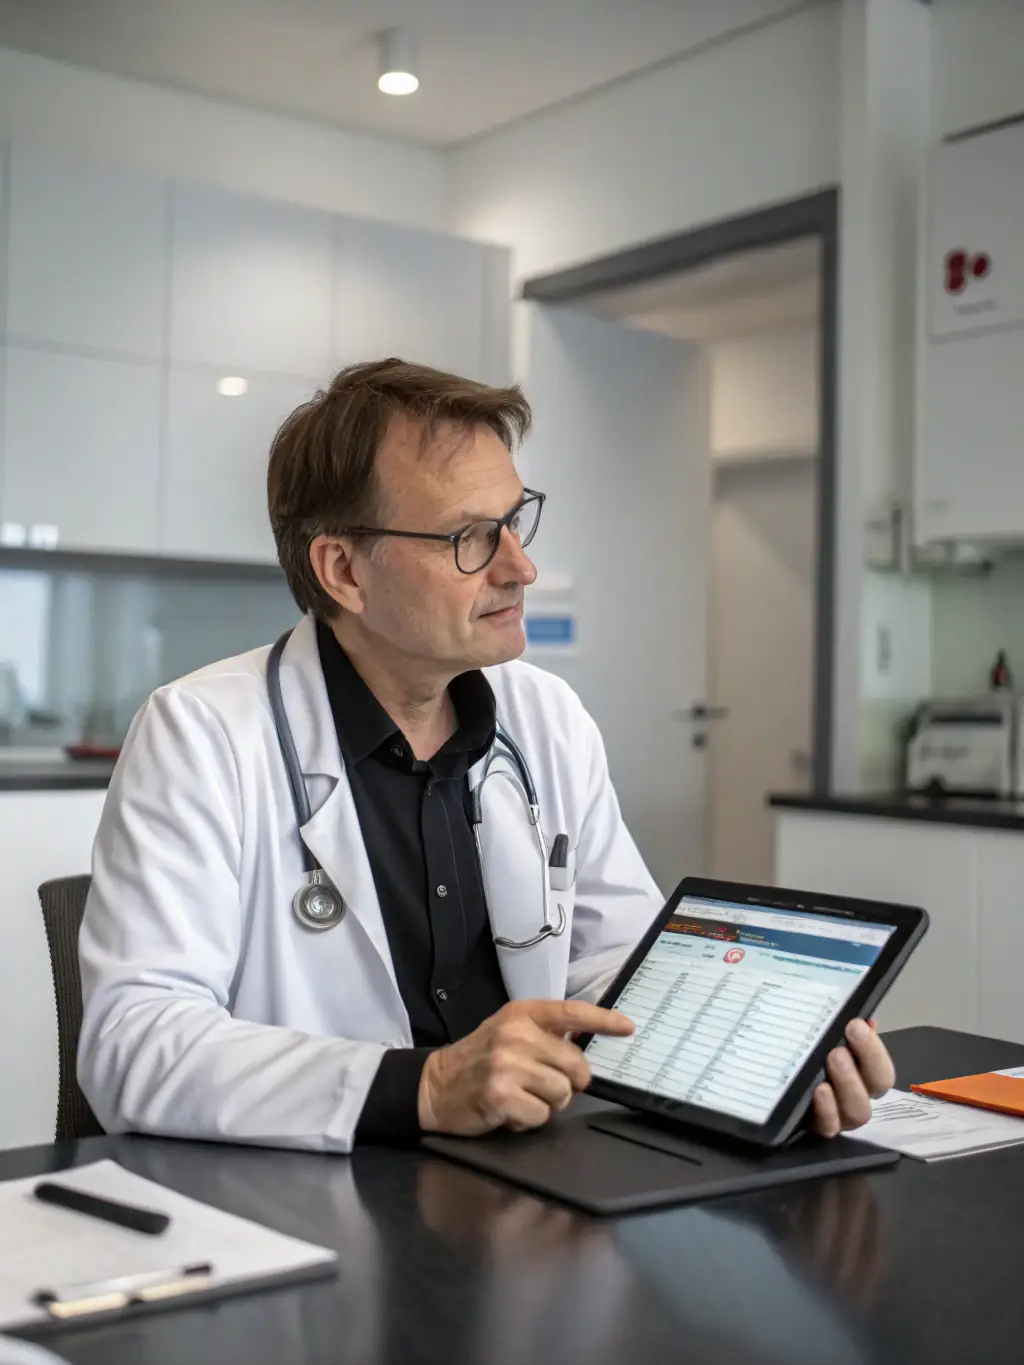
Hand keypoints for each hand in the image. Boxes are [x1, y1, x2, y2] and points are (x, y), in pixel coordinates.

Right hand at [417, 999, 634, 1136]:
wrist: (436, 1085)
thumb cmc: (479, 1058)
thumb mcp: (509, 1031)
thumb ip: (545, 1032)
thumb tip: (586, 1042)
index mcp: (522, 1013)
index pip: (572, 1012)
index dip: (604, 1020)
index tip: (628, 1028)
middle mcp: (516, 1035)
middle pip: (576, 1066)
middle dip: (568, 1082)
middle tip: (541, 1083)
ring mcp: (507, 1065)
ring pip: (562, 1094)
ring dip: (546, 1103)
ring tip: (521, 1095)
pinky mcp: (501, 1095)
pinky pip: (541, 1116)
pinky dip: (529, 1120)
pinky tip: (510, 1110)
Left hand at [811, 1018, 894, 1136]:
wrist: (767, 1072)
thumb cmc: (802, 1047)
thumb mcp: (818, 1030)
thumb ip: (840, 1024)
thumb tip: (864, 1019)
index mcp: (863, 1069)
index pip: (883, 1065)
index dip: (874, 1049)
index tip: (855, 1025)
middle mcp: (857, 1093)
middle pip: (877, 1087)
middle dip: (864, 1062)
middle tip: (841, 1047)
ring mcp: (840, 1114)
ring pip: (858, 1110)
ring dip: (848, 1085)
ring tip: (831, 1063)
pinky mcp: (817, 1126)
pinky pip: (829, 1126)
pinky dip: (827, 1110)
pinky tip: (818, 1091)